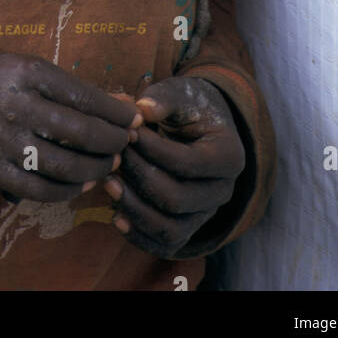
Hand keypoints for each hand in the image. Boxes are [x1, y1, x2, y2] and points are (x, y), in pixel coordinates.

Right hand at [0, 50, 141, 202]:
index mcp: (30, 75)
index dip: (116, 113)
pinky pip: (38, 189)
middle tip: (126, 144)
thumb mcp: (30, 67)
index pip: (86, 99)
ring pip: (64, 165)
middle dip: (112, 142)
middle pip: (80, 134)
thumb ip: (71, 87)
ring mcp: (5, 141)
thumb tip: (120, 102)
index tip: (133, 118)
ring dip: (95, 169)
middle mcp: (19, 107)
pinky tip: (80, 183)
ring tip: (109, 165)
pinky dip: (66, 190)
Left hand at [103, 76, 244, 257]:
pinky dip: (139, 235)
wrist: (197, 125)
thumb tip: (141, 109)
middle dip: (139, 177)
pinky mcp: (188, 227)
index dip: (153, 150)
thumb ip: (162, 99)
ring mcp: (206, 213)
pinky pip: (164, 245)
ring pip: (170, 229)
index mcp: (229, 156)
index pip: (187, 163)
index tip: (127, 132)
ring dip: (134, 209)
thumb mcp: (179, 92)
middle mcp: (223, 191)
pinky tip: (115, 214)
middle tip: (113, 156)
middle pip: (177, 199)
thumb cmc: (187, 106)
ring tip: (108, 183)